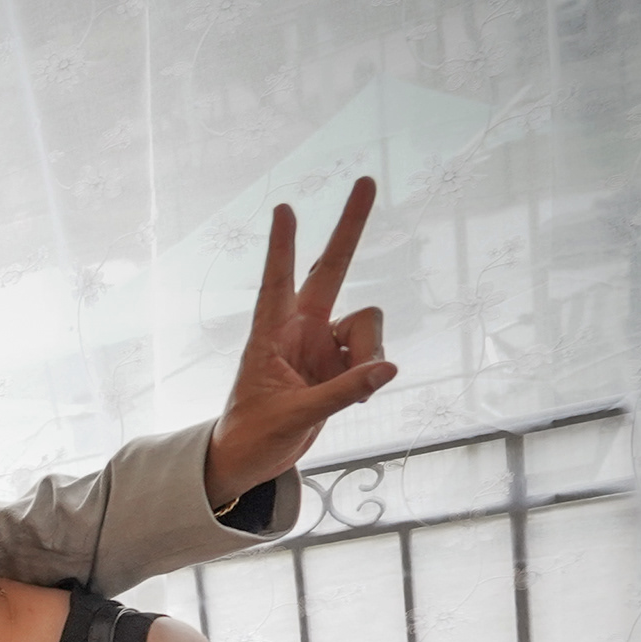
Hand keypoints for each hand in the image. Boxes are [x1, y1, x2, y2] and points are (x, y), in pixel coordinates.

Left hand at [206, 177, 395, 506]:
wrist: (251, 461)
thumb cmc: (254, 435)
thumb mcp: (294, 417)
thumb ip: (340, 393)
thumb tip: (389, 368)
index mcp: (271, 335)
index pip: (276, 282)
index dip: (283, 246)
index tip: (284, 208)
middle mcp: (300, 329)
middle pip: (331, 268)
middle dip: (350, 227)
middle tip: (367, 180)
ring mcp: (323, 343)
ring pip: (368, 321)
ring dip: (372, 350)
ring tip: (356, 388)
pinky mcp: (341, 362)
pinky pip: (373, 353)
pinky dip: (372, 372)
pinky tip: (356, 394)